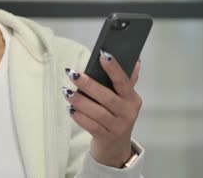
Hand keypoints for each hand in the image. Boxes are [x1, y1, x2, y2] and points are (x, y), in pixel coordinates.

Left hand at [63, 52, 141, 167]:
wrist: (116, 147)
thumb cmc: (117, 117)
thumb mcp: (125, 100)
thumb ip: (128, 80)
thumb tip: (135, 59)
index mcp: (132, 99)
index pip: (124, 81)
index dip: (114, 69)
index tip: (103, 55)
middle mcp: (128, 113)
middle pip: (107, 97)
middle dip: (88, 84)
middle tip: (72, 74)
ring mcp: (117, 127)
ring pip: (97, 112)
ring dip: (80, 101)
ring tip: (66, 91)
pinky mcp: (106, 138)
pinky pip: (91, 126)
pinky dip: (79, 117)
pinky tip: (70, 109)